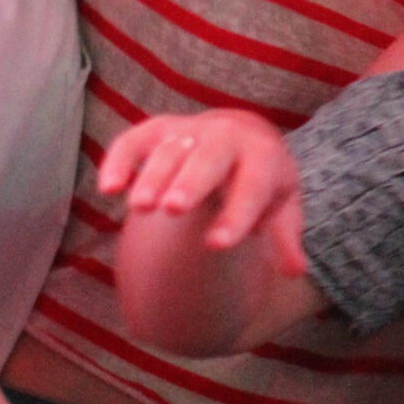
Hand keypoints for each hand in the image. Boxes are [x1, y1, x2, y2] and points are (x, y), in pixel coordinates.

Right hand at [100, 111, 305, 273]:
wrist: (242, 138)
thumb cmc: (262, 182)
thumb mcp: (281, 208)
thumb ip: (284, 239)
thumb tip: (295, 271)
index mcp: (262, 157)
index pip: (253, 184)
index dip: (236, 215)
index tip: (217, 245)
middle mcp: (225, 137)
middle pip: (209, 157)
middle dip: (190, 181)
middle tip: (174, 209)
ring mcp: (189, 131)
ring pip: (169, 150)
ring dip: (153, 176)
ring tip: (140, 208)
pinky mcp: (157, 131)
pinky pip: (135, 141)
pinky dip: (119, 160)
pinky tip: (109, 189)